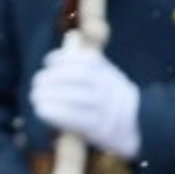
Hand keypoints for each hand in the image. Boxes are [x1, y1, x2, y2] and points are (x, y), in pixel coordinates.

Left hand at [29, 41, 139, 157]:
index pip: (87, 60)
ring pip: (76, 98)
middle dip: (53, 77)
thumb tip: (64, 45)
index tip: (48, 61)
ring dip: (50, 95)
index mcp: (109, 73)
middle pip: (79, 77)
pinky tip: (41, 110)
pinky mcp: (99, 128)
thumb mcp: (106, 76)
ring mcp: (106, 109)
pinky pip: (75, 119)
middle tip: (36, 81)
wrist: (139, 126)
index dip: (65, 58)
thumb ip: (88, 64)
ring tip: (35, 95)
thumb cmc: (110, 99)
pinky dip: (55, 113)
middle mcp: (110, 88)